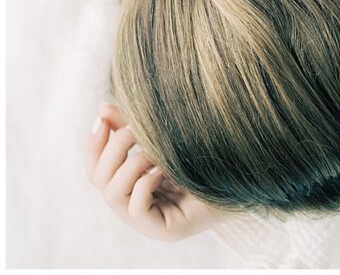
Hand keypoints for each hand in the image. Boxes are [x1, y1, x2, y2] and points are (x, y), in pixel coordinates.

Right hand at [86, 103, 221, 241]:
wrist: (246, 169)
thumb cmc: (205, 151)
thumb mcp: (163, 135)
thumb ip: (133, 125)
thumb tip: (102, 108)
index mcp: (132, 184)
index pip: (95, 170)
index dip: (93, 144)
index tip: (103, 116)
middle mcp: (136, 205)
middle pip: (98, 180)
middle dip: (114, 148)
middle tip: (137, 129)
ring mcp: (150, 221)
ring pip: (112, 194)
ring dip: (132, 162)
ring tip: (156, 150)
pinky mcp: (166, 231)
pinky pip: (136, 209)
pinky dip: (145, 183)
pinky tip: (164, 169)